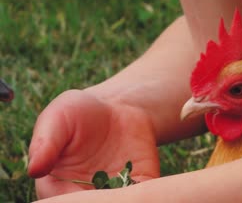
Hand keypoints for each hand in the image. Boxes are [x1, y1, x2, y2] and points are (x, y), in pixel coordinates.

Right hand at [28, 89, 159, 198]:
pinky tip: (146, 189)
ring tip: (127, 185)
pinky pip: (145, 195)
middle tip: (107, 187)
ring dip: (124, 200)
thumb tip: (34, 169)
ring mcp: (115, 191)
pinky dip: (147, 195)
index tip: (81, 193)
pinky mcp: (140, 183)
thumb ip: (46, 142)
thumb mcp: (59, 117)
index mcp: (57, 185)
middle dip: (99, 202)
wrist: (118, 108)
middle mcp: (85, 194)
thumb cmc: (80, 112)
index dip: (71, 201)